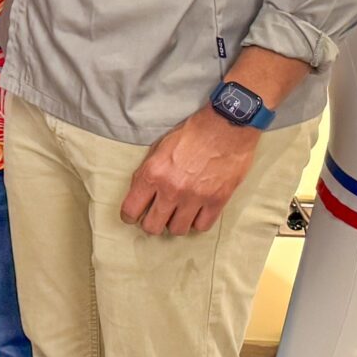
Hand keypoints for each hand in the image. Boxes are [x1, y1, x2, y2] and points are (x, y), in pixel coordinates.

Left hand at [121, 107, 259, 236]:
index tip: (134, 216)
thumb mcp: (159, 148)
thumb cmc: (192, 133)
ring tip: (178, 214)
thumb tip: (143, 193)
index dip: (130, 216)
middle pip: (152, 226)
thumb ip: (149, 172)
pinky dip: (198, 222)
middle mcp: (171, 189)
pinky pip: (202, 226)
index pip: (131, 210)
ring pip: (177, 230)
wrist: (226, 126)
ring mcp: (194, 197)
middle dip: (152, 223)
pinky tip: (197, 212)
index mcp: (152, 174)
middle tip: (157, 216)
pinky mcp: (217, 200)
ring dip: (176, 224)